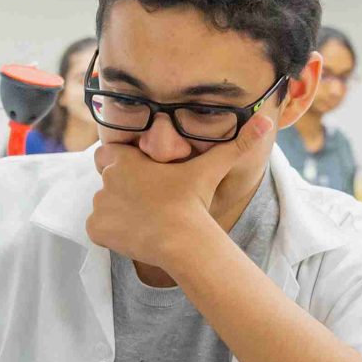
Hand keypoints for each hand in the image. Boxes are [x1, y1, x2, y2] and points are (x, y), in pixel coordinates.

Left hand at [85, 127, 259, 272]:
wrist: (182, 239)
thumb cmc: (194, 199)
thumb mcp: (213, 166)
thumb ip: (237, 143)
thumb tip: (266, 121)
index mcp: (123, 160)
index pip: (108, 154)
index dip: (124, 163)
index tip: (143, 174)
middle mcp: (104, 180)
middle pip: (108, 181)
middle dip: (123, 188)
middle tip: (149, 200)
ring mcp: (98, 206)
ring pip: (104, 205)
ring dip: (118, 210)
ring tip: (146, 218)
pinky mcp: (95, 230)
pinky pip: (98, 229)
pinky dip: (112, 232)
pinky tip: (135, 233)